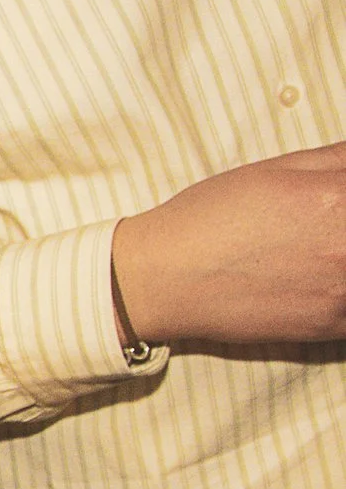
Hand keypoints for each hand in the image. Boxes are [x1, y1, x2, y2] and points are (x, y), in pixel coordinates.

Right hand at [113, 141, 345, 343]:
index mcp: (340, 198)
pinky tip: (326, 282)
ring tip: (323, 253)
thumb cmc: (210, 218)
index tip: (341, 203)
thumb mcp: (276, 170)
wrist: (161, 280)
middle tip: (327, 230)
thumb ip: (339, 160)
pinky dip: (345, 294)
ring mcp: (345, 292)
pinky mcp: (333, 327)